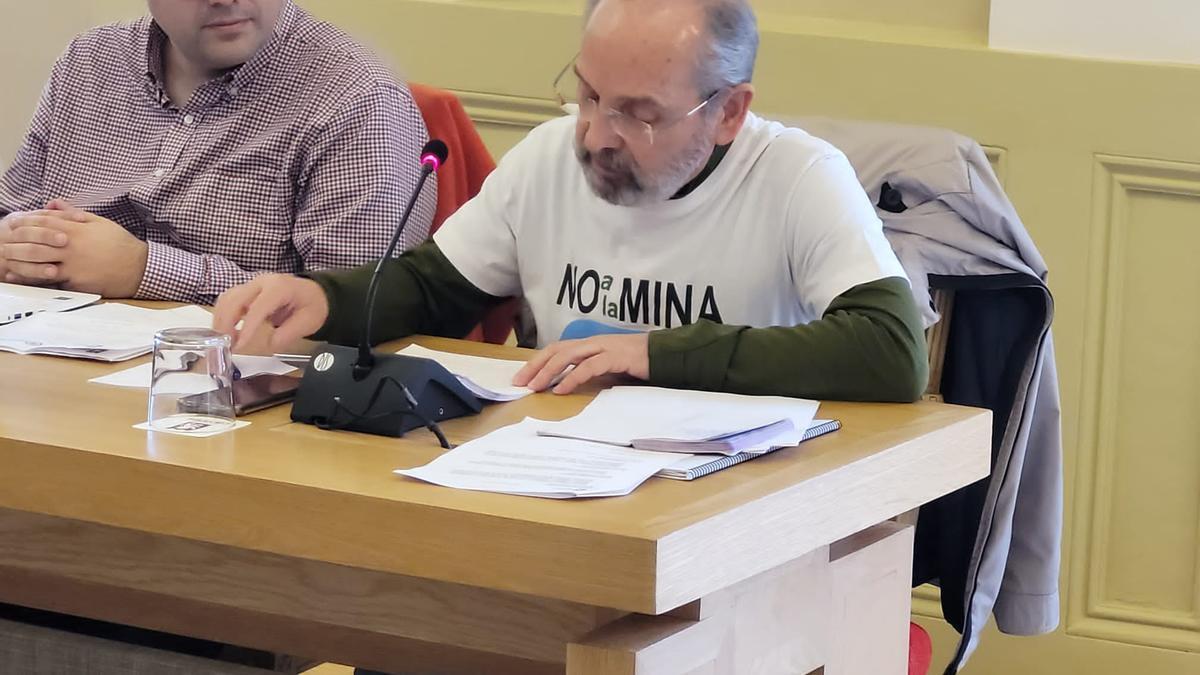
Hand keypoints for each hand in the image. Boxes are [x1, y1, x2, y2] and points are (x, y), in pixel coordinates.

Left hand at [0, 200, 147, 296]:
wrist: (139, 267)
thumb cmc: (120, 244)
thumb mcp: (99, 222)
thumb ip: (72, 212)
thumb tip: (53, 202)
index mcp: (76, 229)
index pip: (44, 222)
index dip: (25, 222)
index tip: (12, 223)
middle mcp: (72, 246)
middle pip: (36, 243)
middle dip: (17, 243)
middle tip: (3, 244)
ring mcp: (73, 265)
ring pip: (39, 263)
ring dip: (20, 262)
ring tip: (7, 262)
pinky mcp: (76, 282)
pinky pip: (51, 280)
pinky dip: (34, 279)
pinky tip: (21, 278)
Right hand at [213, 274, 329, 352]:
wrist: (315, 293)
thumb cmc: (313, 306)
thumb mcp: (308, 322)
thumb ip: (288, 333)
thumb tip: (269, 344)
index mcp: (280, 287)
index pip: (258, 307)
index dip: (247, 327)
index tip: (239, 346)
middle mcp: (263, 282)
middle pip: (235, 299)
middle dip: (226, 322)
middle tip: (225, 345)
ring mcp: (253, 285)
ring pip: (227, 298)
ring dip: (221, 319)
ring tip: (224, 341)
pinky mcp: (247, 291)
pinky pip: (228, 300)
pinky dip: (222, 315)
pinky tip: (225, 331)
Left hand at [513, 333, 650, 394]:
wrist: (666, 355)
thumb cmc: (637, 364)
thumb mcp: (608, 368)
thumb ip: (590, 372)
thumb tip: (566, 385)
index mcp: (589, 345)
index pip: (556, 349)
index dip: (537, 362)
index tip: (521, 377)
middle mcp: (593, 342)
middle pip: (556, 350)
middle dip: (535, 365)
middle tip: (519, 383)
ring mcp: (604, 347)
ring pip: (568, 356)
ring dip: (549, 371)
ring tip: (536, 386)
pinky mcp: (616, 357)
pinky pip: (589, 367)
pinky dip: (572, 378)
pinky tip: (561, 389)